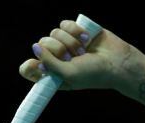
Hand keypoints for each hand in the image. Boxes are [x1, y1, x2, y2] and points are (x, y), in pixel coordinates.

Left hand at [18, 19, 144, 92]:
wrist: (116, 62)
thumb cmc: (92, 74)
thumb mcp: (67, 74)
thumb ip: (49, 63)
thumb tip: (35, 47)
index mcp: (52, 75)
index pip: (29, 68)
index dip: (28, 66)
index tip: (33, 65)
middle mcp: (56, 59)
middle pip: (42, 45)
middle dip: (58, 50)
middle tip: (72, 58)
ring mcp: (65, 44)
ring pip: (53, 32)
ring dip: (70, 41)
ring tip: (83, 51)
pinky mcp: (75, 31)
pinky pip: (65, 24)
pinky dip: (76, 30)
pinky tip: (87, 38)